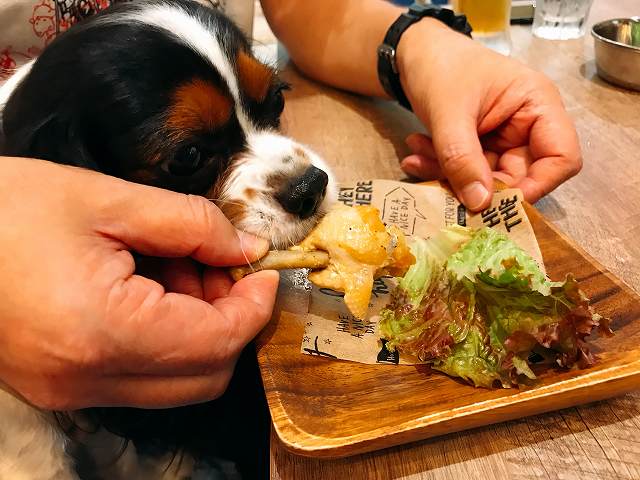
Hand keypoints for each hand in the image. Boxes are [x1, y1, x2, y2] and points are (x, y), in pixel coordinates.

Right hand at [0, 158, 277, 409]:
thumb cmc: (5, 209)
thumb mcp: (107, 200)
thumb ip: (190, 225)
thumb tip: (245, 249)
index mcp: (102, 332)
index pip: (217, 343)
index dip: (254, 308)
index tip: (264, 269)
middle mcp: (88, 379)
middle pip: (204, 376)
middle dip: (231, 320)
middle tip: (222, 265)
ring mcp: (71, 391)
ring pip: (176, 382)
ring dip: (200, 329)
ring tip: (180, 267)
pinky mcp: (60, 385)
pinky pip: (140, 376)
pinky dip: (166, 338)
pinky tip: (151, 286)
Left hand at [396, 20, 581, 210]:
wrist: (414, 53)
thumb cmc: (440, 67)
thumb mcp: (449, 113)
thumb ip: (462, 159)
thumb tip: (480, 204)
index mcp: (537, 105)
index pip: (562, 158)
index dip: (538, 186)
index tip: (499, 203)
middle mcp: (527, 125)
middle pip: (519, 177)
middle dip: (477, 185)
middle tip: (439, 183)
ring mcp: (502, 138)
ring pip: (486, 179)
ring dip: (449, 176)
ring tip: (415, 158)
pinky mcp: (479, 147)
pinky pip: (466, 172)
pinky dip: (440, 169)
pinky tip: (415, 154)